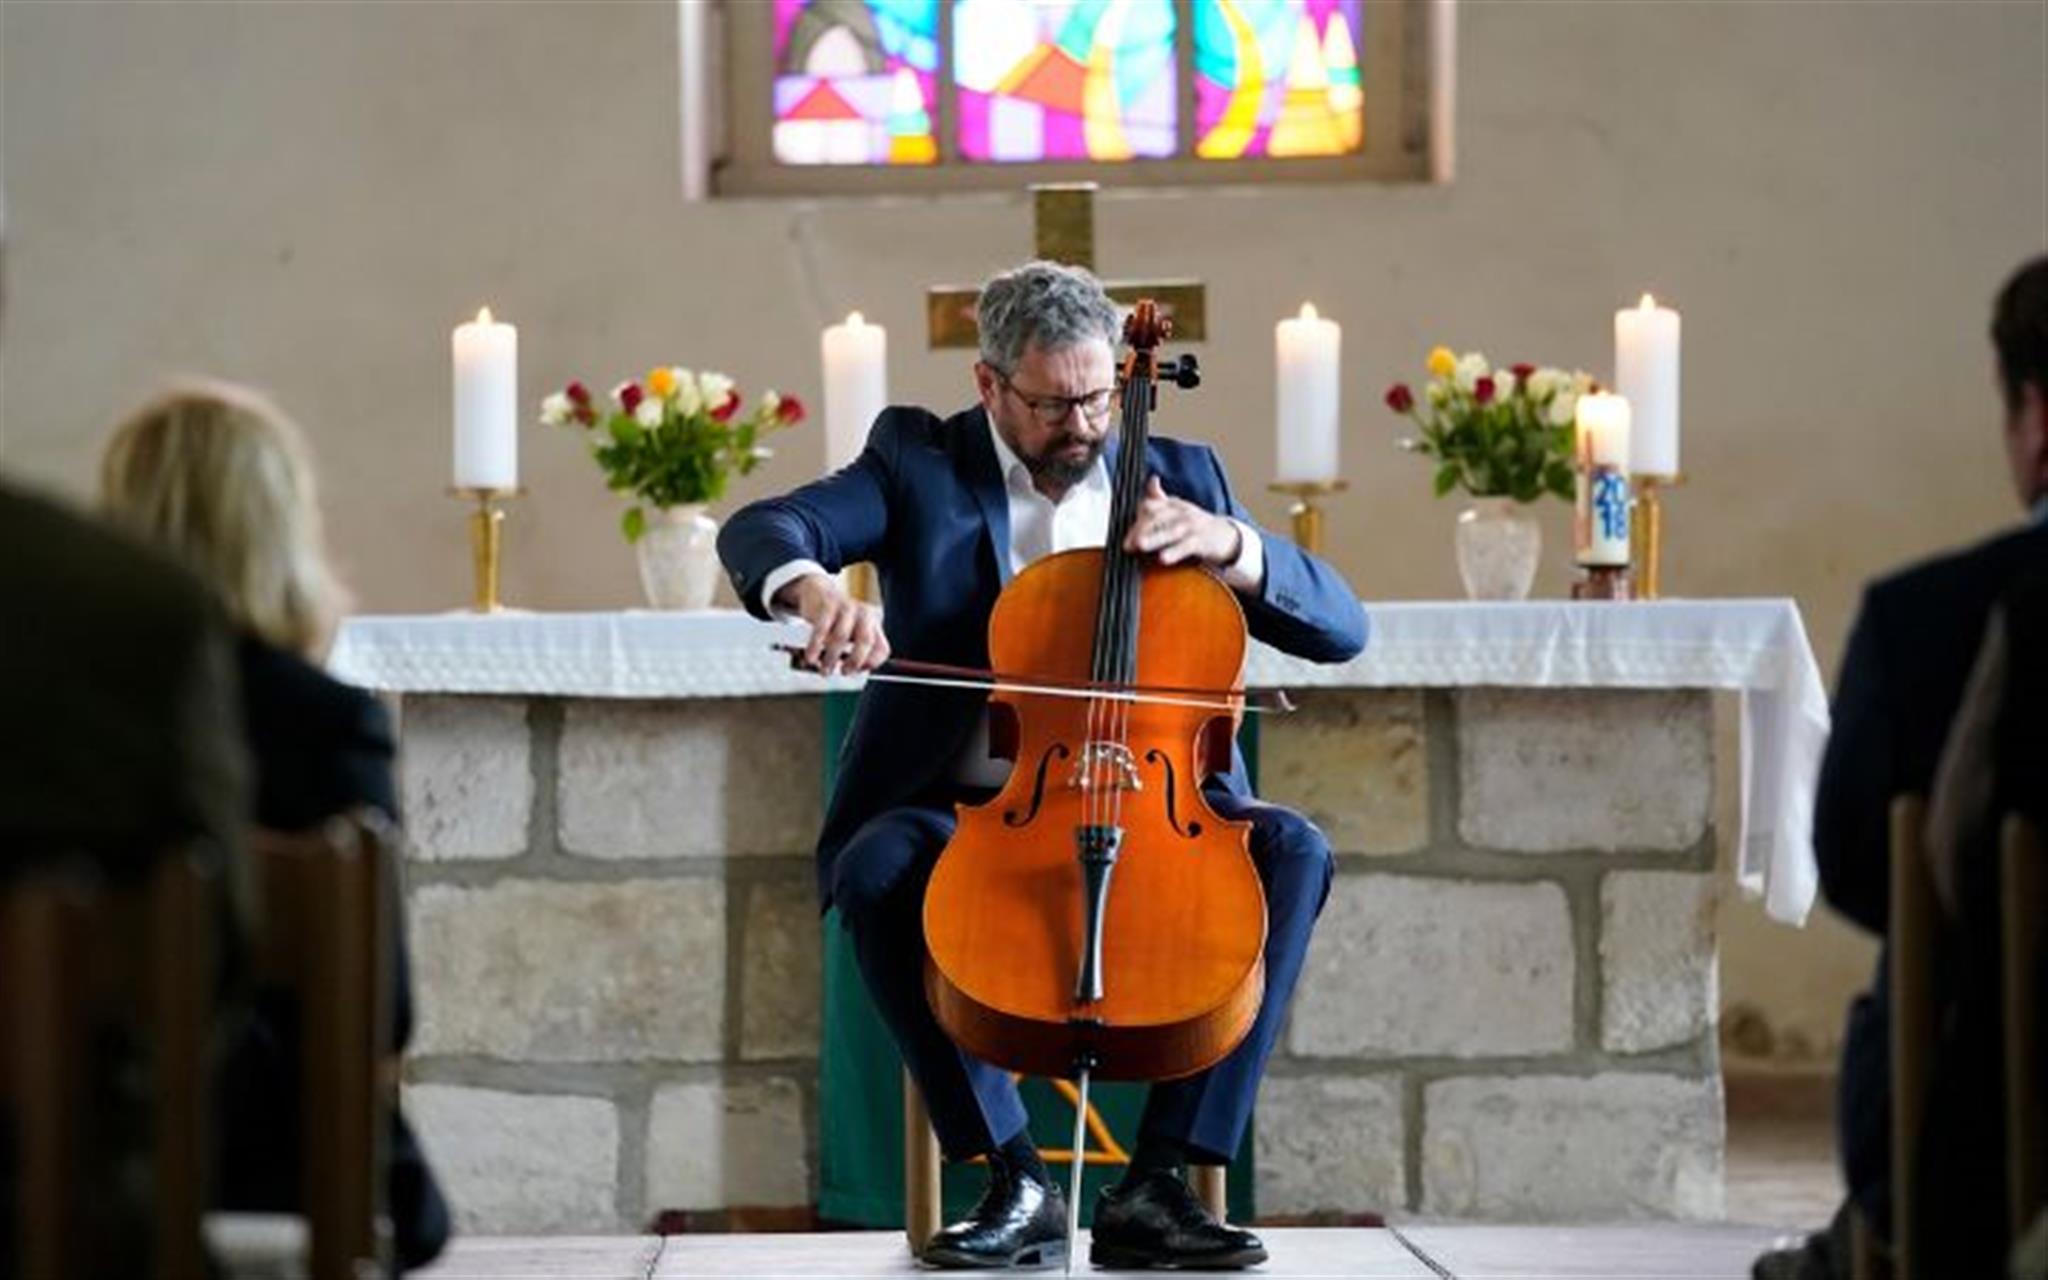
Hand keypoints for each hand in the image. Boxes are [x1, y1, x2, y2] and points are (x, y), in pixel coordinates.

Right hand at [779, 573, 889, 674]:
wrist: (818, 593)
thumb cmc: (837, 621)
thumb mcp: (852, 633)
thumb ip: (855, 652)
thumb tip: (853, 671)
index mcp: (874, 624)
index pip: (882, 648)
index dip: (872, 663)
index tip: (858, 672)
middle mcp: (864, 614)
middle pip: (865, 640)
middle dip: (854, 661)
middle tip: (844, 673)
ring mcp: (846, 608)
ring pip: (841, 637)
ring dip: (831, 658)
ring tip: (824, 670)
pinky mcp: (828, 605)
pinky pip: (821, 629)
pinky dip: (815, 646)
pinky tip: (811, 658)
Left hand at [1122, 476, 1241, 567]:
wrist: (1225, 536)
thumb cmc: (1195, 524)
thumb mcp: (1178, 508)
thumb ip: (1161, 498)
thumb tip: (1152, 480)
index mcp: (1173, 504)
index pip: (1150, 507)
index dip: (1136, 519)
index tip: (1126, 537)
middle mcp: (1181, 512)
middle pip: (1158, 517)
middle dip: (1141, 529)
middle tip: (1128, 543)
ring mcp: (1192, 526)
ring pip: (1171, 531)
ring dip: (1155, 538)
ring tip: (1140, 545)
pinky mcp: (1202, 541)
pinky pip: (1187, 546)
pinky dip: (1175, 552)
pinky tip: (1163, 559)